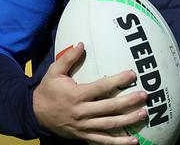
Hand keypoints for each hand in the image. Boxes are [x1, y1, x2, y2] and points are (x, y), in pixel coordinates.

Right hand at [32, 42, 147, 143]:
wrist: (35, 114)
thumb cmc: (47, 90)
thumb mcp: (54, 71)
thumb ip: (68, 58)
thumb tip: (81, 43)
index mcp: (76, 95)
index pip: (101, 87)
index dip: (117, 81)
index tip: (132, 74)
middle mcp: (82, 112)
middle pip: (109, 108)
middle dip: (128, 102)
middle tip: (144, 95)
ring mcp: (84, 126)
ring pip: (109, 125)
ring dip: (127, 120)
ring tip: (143, 114)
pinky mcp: (84, 136)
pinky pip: (102, 141)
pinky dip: (118, 143)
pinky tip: (133, 141)